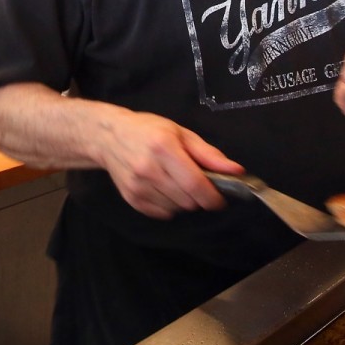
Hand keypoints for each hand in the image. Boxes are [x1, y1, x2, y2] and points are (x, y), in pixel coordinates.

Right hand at [95, 110, 240, 219]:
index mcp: (164, 148)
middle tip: (195, 183)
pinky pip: (162, 214)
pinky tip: (163, 189)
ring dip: (184, 201)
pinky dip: (169, 206)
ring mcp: (138, 187)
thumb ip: (209, 154)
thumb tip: (236, 171)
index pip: (195, 184)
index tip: (220, 199)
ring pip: (177, 209)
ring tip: (176, 183)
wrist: (108, 137)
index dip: (213, 197)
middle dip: (199, 197)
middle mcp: (149, 170)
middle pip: (188, 201)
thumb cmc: (148, 130)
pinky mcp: (131, 199)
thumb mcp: (181, 133)